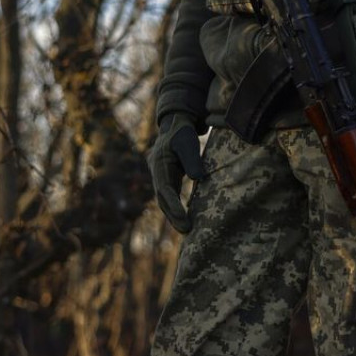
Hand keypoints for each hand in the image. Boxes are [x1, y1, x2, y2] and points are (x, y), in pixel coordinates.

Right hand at [148, 112, 206, 232]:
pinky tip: (185, 220)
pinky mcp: (166, 180)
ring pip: (164, 200)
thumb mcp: (188, 142)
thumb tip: (198, 178)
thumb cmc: (183, 132)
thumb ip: (192, 160)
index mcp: (159, 163)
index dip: (173, 204)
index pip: (165, 188)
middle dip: (173, 215)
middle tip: (186, 230)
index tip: (182, 217)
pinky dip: (175, 209)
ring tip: (187, 230)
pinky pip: (169, 197)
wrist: (175, 125)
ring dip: (173, 216)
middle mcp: (156, 173)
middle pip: (162, 198)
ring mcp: (159, 177)